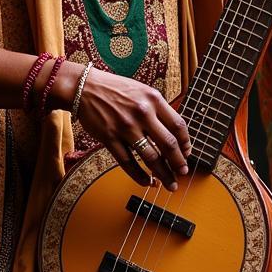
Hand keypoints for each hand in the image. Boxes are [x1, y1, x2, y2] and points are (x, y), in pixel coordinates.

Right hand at [57, 65, 191, 190]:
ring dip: (164, 175)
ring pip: (151, 158)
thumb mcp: (141, 90)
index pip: (179, 126)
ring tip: (170, 184)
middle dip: (179, 164)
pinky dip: (140, 176)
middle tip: (182, 173)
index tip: (187, 154)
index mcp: (153, 99)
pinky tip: (147, 182)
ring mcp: (125, 127)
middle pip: (169, 145)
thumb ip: (158, 108)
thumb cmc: (114, 88)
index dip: (186, 144)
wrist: (84, 87)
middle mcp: (142, 113)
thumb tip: (174, 134)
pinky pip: (128, 163)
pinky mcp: (110, 138)